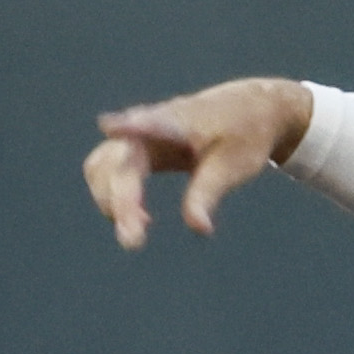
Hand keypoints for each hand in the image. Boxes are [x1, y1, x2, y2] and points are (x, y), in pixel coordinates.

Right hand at [85, 78, 313, 247]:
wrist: (250, 109)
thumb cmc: (244, 134)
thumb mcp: (233, 166)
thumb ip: (207, 193)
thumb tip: (197, 228)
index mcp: (176, 121)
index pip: (149, 123)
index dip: (128, 125)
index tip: (109, 126)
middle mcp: (148, 125)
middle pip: (115, 161)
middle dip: (119, 201)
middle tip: (133, 243)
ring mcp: (138, 136)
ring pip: (102, 166)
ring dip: (110, 200)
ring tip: (136, 234)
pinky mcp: (138, 149)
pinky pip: (110, 171)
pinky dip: (116, 196)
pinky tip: (142, 220)